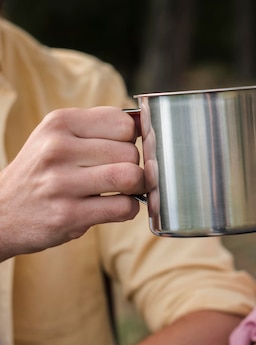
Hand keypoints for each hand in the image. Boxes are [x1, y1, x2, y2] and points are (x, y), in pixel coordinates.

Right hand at [0, 106, 145, 260]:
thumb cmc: (43, 172)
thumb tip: (145, 124)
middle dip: (133, 166)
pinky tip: (114, 207)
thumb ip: (100, 127)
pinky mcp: (68, 214)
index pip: (124, 124)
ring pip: (130, 177)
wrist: (1, 212)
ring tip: (122, 191)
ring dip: (136, 188)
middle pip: (130, 152)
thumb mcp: (59, 136)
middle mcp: (57, 149)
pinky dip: (129, 209)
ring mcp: (61, 183)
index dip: (129, 140)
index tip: (117, 151)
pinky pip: (124, 207)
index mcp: (59, 123)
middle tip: (117, 176)